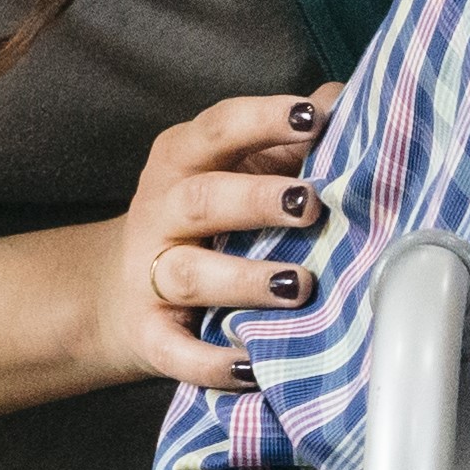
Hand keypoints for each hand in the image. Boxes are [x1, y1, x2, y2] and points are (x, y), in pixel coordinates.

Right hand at [91, 86, 339, 392]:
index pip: (220, 129)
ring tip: (299, 285)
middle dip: (256, 199)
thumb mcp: (236, 168)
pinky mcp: (150, 335)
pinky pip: (176, 352)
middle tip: (310, 205)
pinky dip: (212, 363)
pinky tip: (253, 367)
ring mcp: (151, 275)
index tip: (313, 118)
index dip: (264, 120)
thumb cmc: (206, 219)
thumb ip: (287, 140)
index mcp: (184, 159)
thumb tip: (350, 102)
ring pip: (190, 274)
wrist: (120, 292)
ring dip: (244, 279)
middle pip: (203, 199)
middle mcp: (162, 211)